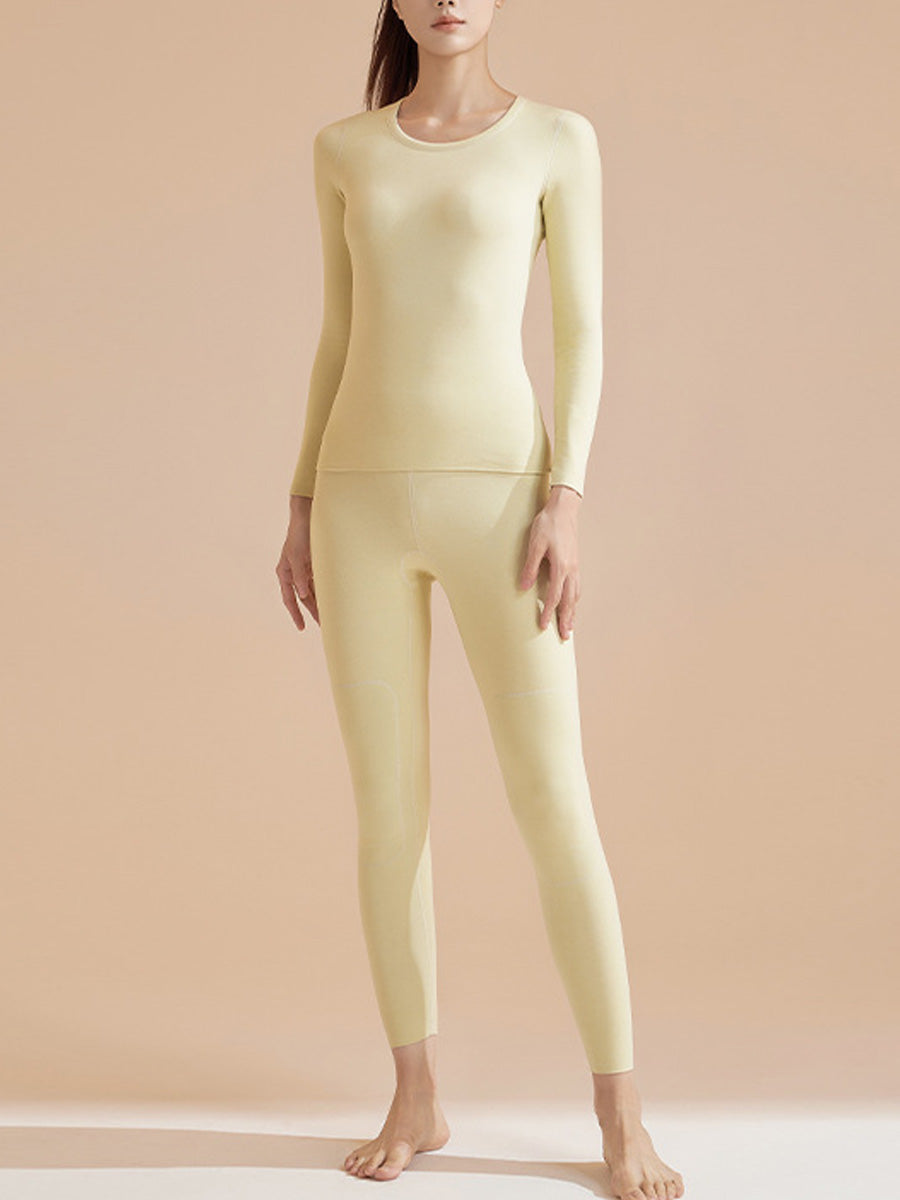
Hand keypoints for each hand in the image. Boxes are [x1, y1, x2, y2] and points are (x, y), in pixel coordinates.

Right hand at [276, 496, 319, 630]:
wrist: (307, 515)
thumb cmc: (299, 534)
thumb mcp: (297, 555)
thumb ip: (300, 576)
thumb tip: (303, 595)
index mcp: (285, 572)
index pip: (289, 598)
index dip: (295, 613)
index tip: (302, 627)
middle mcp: (294, 573)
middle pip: (303, 598)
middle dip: (313, 612)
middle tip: (324, 626)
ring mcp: (304, 569)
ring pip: (313, 591)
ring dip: (321, 603)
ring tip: (331, 616)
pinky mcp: (314, 564)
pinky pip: (320, 582)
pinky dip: (325, 591)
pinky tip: (334, 599)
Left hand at [517, 484, 582, 639]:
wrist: (564, 508)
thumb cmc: (547, 524)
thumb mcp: (535, 544)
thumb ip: (530, 566)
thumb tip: (524, 587)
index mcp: (561, 566)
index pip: (555, 596)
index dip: (549, 612)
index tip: (543, 626)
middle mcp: (571, 569)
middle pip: (569, 601)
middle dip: (566, 619)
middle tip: (565, 637)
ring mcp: (575, 566)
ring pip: (575, 595)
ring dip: (573, 612)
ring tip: (570, 625)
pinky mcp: (575, 562)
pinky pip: (577, 586)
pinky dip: (575, 599)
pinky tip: (572, 603)